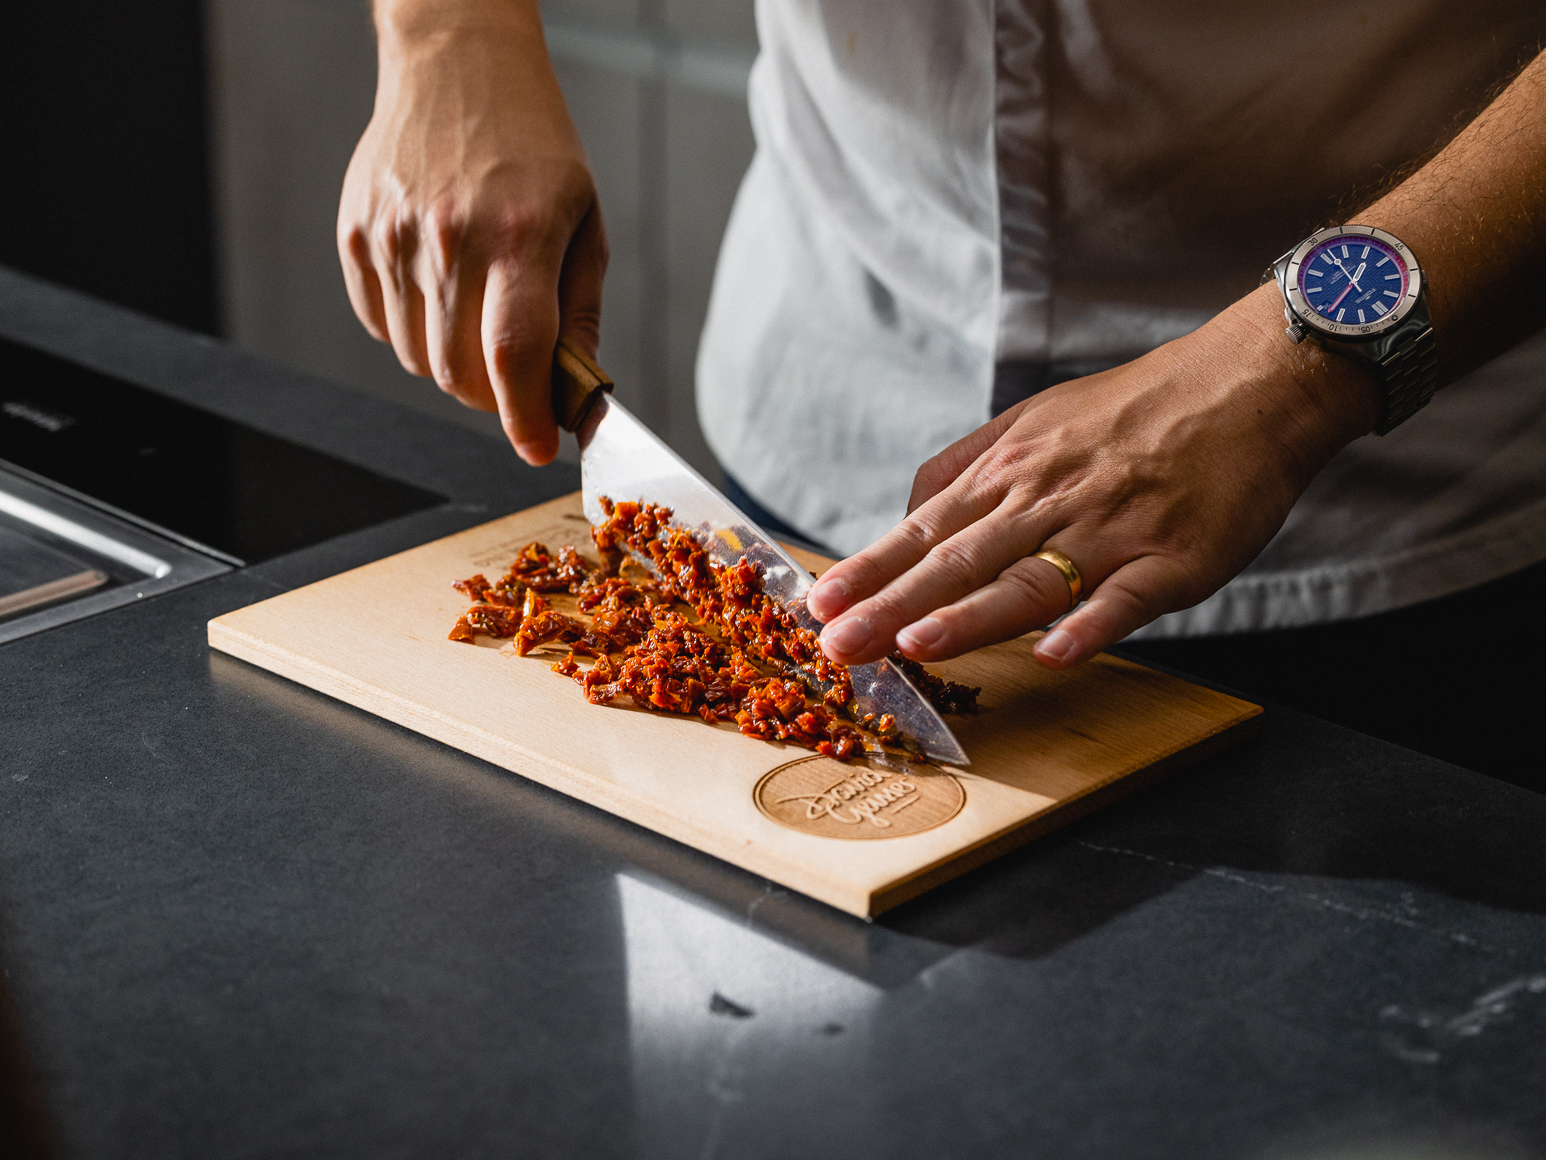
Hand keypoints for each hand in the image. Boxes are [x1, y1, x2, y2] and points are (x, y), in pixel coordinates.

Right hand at [337, 0, 605, 464]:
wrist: (457, 64)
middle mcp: (451, 239)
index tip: (537, 449)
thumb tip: (574, 397)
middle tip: (518, 371)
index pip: (514, 356)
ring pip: (419, 361)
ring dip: (454, 362)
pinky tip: (438, 285)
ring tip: (478, 306)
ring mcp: (394, 238)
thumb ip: (580, 316)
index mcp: (519, 235)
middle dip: (496, 394)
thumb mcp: (584, 223)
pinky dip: (413, 331)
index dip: (524, 417)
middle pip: (461, 374)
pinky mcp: (356, 237)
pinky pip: (381, 327)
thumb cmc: (533, 146)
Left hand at [805, 285, 1380, 669]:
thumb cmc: (1136, 409)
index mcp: (1012, 472)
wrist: (1249, 383)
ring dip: (972, 614)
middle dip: (892, 606)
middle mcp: (1049, 499)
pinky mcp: (1174, 556)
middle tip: (840, 645)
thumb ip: (968, 465)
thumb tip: (909, 508)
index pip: (925, 530)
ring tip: (918, 645)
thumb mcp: (1036, 419)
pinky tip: (1057, 652)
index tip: (819, 605)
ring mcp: (1112, 529)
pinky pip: (1128, 596)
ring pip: (1031, 578)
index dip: (871, 570)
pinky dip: (1093, 623)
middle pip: (961, 560)